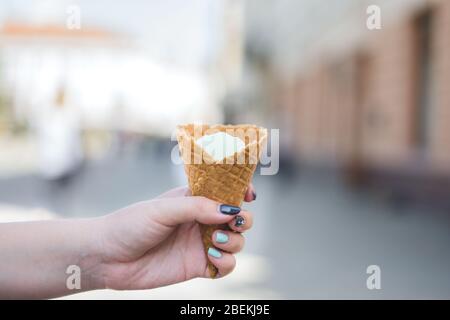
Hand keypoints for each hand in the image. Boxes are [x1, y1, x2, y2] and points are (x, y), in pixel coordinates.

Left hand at [94, 185, 256, 289]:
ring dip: (235, 240)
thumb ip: (197, 207)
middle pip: (238, 217)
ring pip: (237, 241)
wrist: (108, 258)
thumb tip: (230, 210)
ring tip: (215, 240)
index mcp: (194, 199)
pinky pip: (226, 266)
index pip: (225, 191)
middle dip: (244, 218)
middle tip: (234, 220)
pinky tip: (210, 256)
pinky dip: (226, 262)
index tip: (250, 194)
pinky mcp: (198, 266)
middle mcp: (201, 220)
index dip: (241, 190)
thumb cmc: (130, 224)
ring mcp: (201, 243)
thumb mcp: (163, 209)